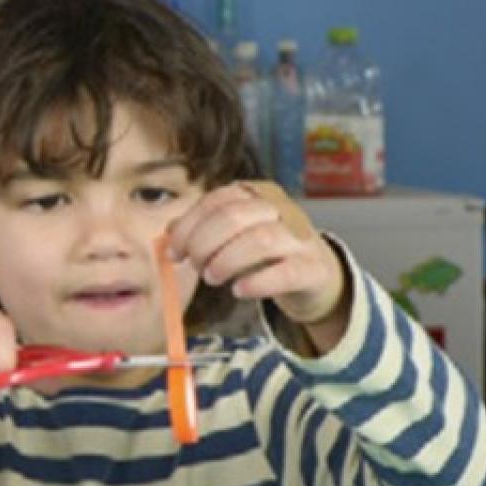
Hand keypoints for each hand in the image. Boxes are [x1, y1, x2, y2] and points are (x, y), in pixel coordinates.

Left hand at [169, 181, 347, 339]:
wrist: (315, 274)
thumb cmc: (267, 251)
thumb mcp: (235, 235)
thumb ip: (203, 230)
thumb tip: (169, 234)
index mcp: (257, 194)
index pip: (217, 200)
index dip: (189, 226)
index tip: (173, 252)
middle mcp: (280, 209)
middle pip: (235, 216)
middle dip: (205, 242)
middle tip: (195, 265)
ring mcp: (300, 237)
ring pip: (260, 240)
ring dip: (227, 261)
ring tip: (212, 278)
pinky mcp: (313, 268)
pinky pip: (286, 272)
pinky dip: (258, 282)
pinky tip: (239, 290)